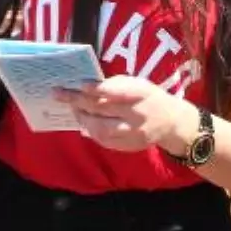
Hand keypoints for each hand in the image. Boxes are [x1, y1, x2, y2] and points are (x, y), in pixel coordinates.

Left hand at [53, 75, 192, 152]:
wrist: (172, 122)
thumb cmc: (148, 97)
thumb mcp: (138, 84)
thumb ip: (115, 85)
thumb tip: (86, 87)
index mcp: (141, 94)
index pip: (117, 92)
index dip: (98, 89)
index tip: (80, 85)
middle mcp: (138, 115)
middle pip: (103, 109)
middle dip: (77, 101)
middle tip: (59, 94)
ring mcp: (134, 134)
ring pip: (101, 129)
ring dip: (82, 118)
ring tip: (73, 109)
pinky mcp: (130, 146)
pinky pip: (105, 141)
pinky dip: (91, 131)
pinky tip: (84, 122)